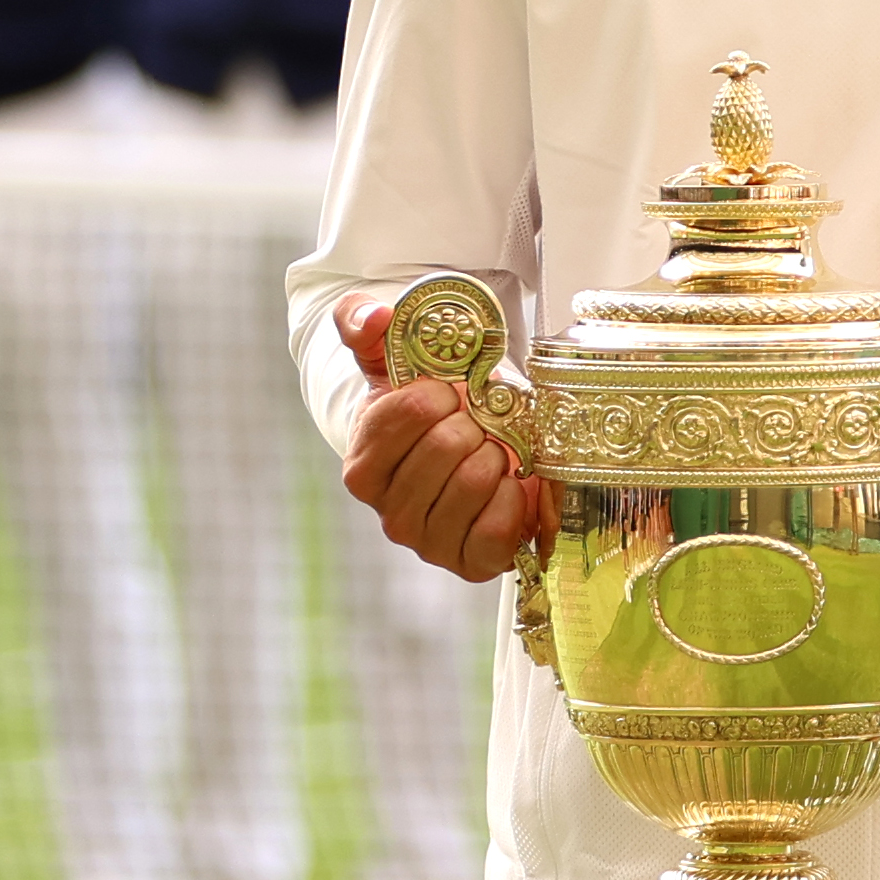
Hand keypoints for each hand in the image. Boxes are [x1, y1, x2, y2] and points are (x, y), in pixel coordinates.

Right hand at [337, 291, 541, 581]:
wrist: (473, 453)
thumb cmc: (430, 410)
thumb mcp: (392, 361)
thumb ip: (366, 326)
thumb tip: (375, 316)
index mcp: (362, 465)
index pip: (404, 413)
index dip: (439, 393)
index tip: (450, 393)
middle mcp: (388, 512)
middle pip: (447, 445)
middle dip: (476, 422)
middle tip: (480, 424)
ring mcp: (427, 542)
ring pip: (476, 481)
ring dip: (499, 455)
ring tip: (494, 452)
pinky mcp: (470, 562)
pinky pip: (500, 530)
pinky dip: (517, 499)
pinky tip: (511, 486)